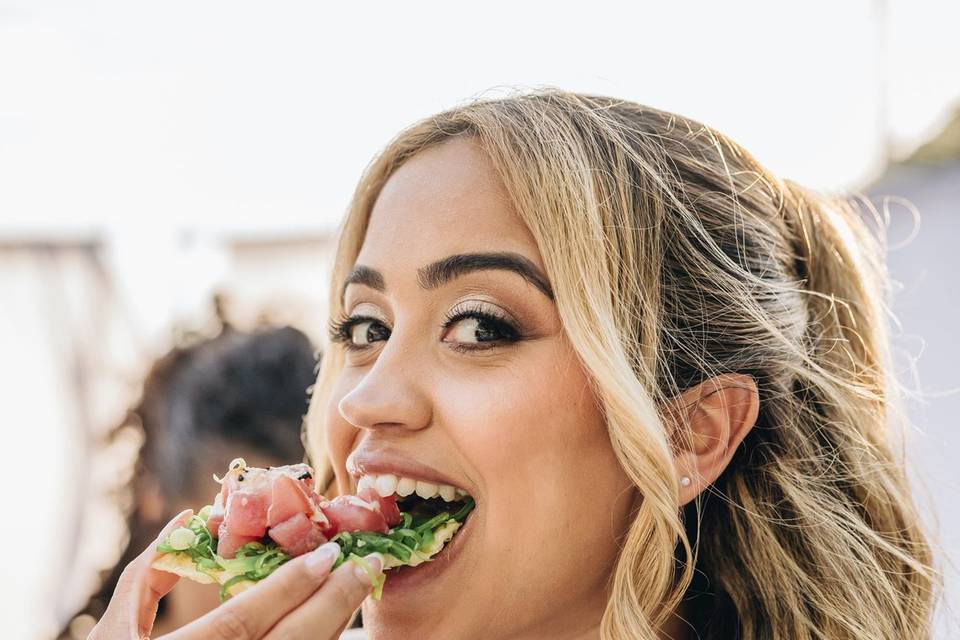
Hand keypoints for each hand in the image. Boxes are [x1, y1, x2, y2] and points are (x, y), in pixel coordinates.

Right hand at [88, 510, 382, 639]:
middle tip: (364, 566)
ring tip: (356, 591)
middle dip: (333, 603)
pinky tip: (334, 625)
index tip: (329, 554)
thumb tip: (189, 520)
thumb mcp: (113, 636)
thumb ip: (148, 576)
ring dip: (334, 628)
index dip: (288, 587)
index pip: (242, 622)